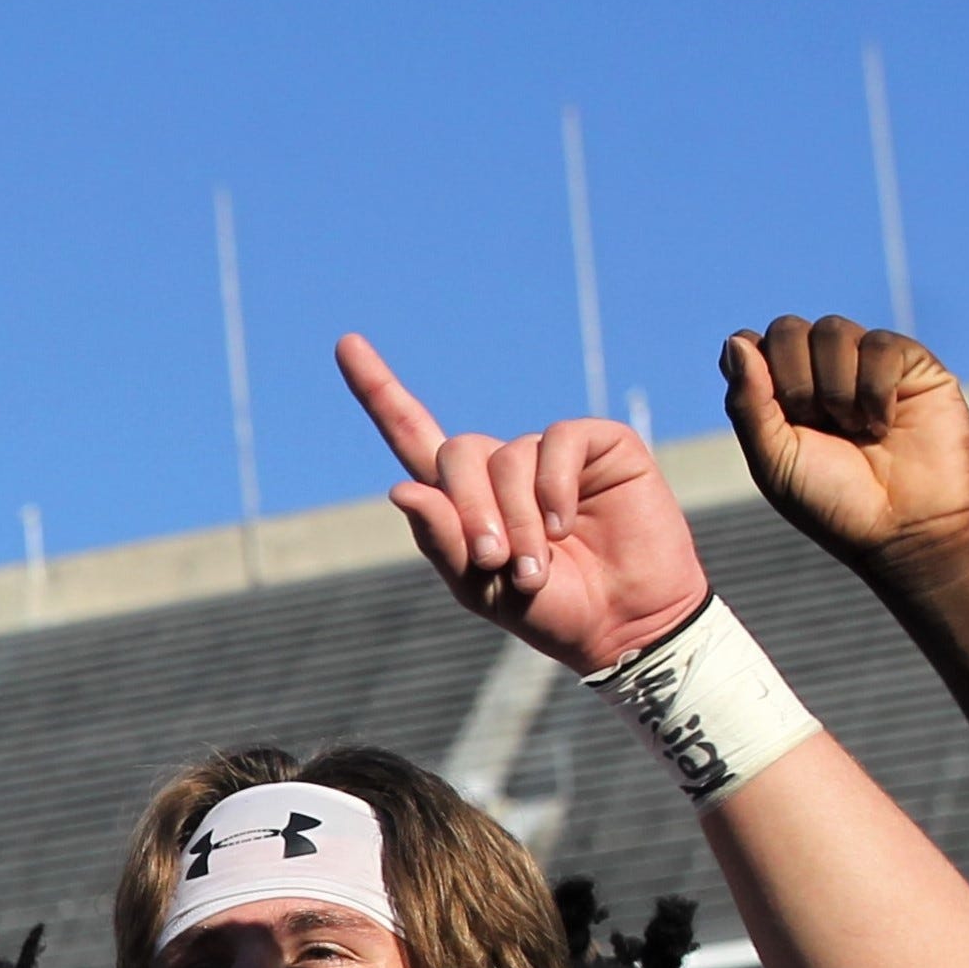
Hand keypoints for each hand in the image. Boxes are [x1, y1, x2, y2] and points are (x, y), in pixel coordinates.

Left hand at [337, 335, 707, 672]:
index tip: (346, 345)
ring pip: (507, 455)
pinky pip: (558, 441)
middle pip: (457, 452)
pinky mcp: (600, 444)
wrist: (622, 623)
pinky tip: (565, 524)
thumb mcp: (479, 586)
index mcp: (465, 497)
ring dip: (517, 516)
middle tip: (493, 559)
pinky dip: (553, 486)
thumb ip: (441, 540)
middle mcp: (505, 466)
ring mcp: (552, 453)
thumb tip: (400, 489)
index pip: (412, 433)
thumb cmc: (550, 609)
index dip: (380, 391)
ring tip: (538, 563)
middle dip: (468, 508)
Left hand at [724, 314, 968, 577]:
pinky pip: (880, 343)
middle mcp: (821, 375)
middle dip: (794, 380)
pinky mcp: (912, 365)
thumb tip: (735, 339)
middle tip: (816, 424)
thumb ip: (749, 402)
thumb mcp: (774, 460)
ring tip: (854, 429)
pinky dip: (874, 387)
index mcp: (780, 398)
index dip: (756, 368)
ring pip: (831, 330)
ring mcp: (866, 366)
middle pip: (787, 329)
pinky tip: (883, 424)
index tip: (775, 411)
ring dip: (834, 387)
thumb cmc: (833, 503)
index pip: (753, 346)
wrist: (905, 528)